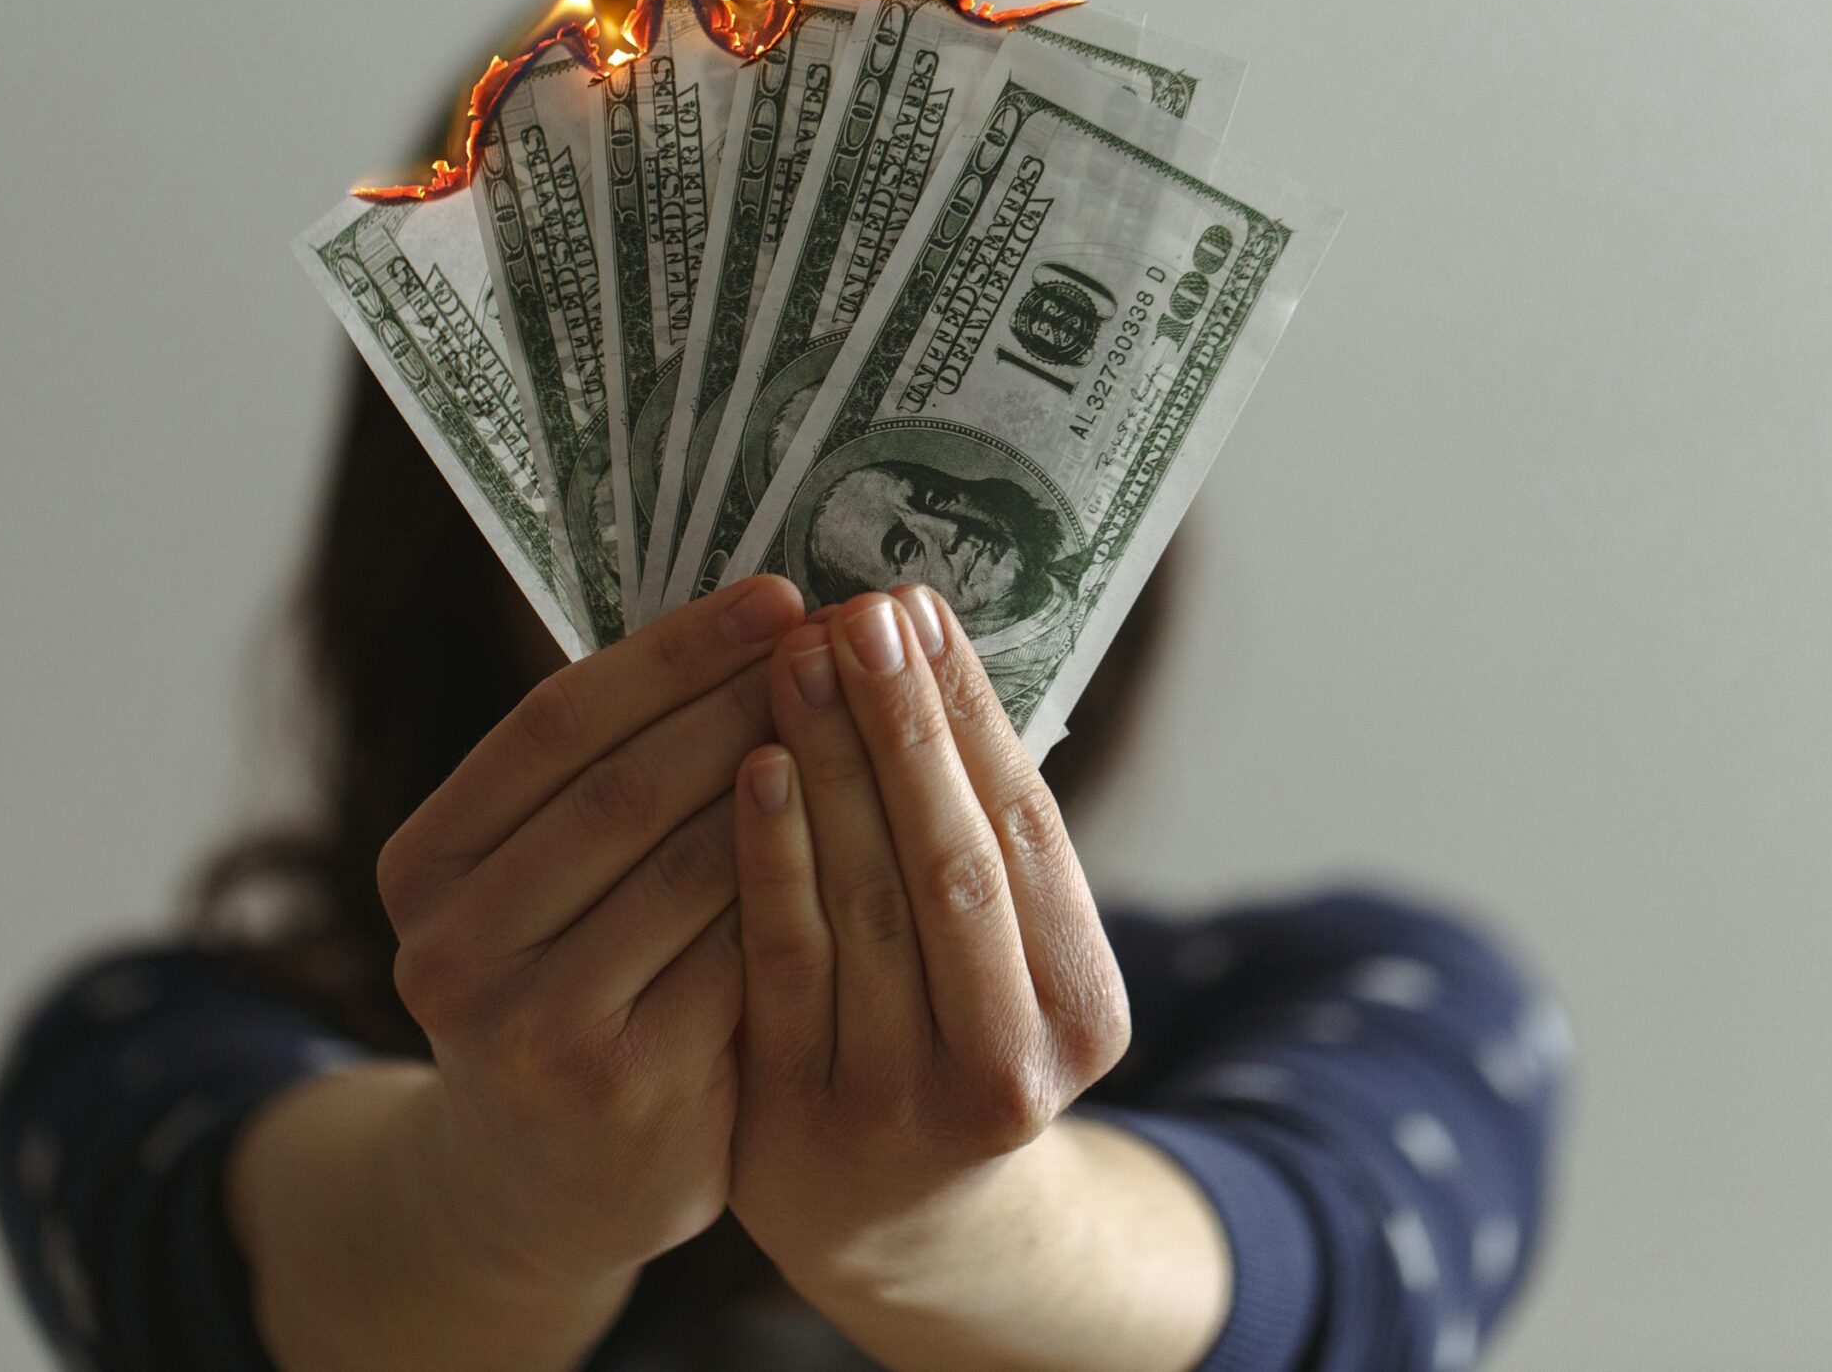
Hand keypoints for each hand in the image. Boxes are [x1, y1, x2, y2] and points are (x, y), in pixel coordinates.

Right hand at [374, 573, 807, 1284]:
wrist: (542, 1185)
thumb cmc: (570, 986)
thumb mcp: (538, 884)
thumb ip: (605, 777)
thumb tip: (747, 618)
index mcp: (424, 865)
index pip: (555, 723)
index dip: (673, 650)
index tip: (778, 593)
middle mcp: (452, 944)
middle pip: (622, 788)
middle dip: (746, 701)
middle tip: (850, 641)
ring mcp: (530, 1024)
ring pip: (689, 867)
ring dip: (793, 782)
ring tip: (874, 717)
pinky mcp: (620, 1085)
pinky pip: (736, 955)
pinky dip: (802, 883)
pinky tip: (871, 829)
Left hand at [724, 586, 1132, 1296]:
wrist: (895, 1221)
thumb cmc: (946, 1035)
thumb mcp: (1003, 956)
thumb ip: (972, 829)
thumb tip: (920, 638)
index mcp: (1080, 1008)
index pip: (1025, 829)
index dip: (970, 713)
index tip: (919, 609)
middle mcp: (1007, 1063)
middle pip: (953, 861)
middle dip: (904, 725)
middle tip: (859, 612)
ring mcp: (899, 1099)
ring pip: (867, 903)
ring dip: (831, 766)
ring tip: (798, 657)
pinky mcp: (798, 1118)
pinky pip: (780, 963)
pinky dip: (768, 858)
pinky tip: (751, 764)